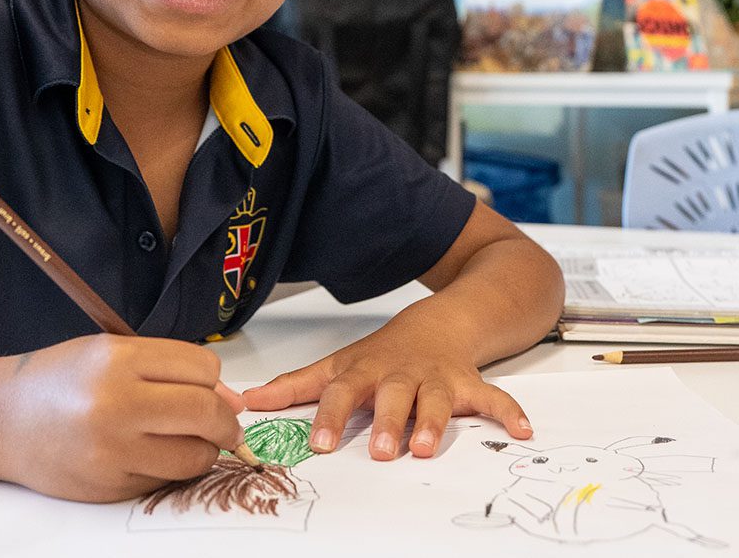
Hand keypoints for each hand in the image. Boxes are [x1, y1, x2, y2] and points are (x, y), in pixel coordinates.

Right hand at [0, 335, 244, 501]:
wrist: (2, 419)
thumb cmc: (59, 380)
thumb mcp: (110, 353)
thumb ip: (167, 368)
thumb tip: (228, 397)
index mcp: (118, 359)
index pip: (202, 368)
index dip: (214, 379)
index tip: (210, 387)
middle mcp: (116, 402)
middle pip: (205, 412)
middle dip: (224, 421)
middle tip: (222, 423)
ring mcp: (113, 449)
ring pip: (195, 455)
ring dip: (203, 450)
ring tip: (185, 439)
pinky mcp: (110, 485)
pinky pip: (166, 479)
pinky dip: (170, 469)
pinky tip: (149, 453)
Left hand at [241, 317, 531, 461]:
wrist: (437, 321)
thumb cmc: (381, 354)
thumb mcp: (337, 364)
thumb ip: (294, 386)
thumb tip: (248, 401)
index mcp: (365, 373)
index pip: (341, 393)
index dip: (329, 416)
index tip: (317, 442)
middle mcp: (399, 375)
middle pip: (391, 398)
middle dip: (385, 423)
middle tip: (377, 451)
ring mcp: (436, 379)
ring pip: (436, 400)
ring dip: (433, 423)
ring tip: (427, 448)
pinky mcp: (469, 383)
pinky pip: (493, 397)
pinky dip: (510, 412)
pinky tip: (523, 431)